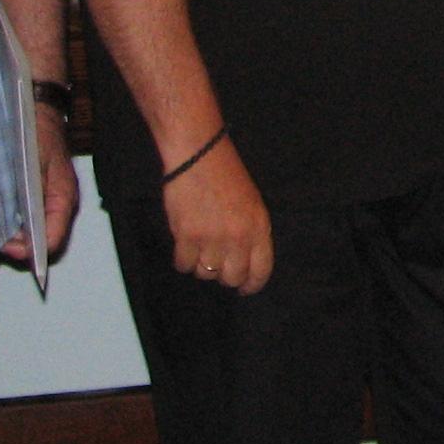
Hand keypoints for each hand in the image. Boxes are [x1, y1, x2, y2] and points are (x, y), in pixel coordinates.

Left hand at [2, 108, 80, 264]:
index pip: (52, 239)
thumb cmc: (37, 132)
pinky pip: (27, 216)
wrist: (37, 109)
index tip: (7, 247)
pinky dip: (13, 221)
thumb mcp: (33, 164)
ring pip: (34, 230)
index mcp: (63, 198)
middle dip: (18, 244)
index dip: (30, 250)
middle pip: (42, 239)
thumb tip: (22, 229)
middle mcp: (59, 203)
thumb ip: (30, 198)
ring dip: (14, 233)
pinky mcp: (38, 193)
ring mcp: (49, 198)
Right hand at [165, 135, 272, 293]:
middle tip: (216, 262)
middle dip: (224, 275)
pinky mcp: (187, 236)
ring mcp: (212, 238)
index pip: (261, 270)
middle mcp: (238, 237)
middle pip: (231, 277)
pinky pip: (184, 265)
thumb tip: (243, 263)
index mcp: (259, 227)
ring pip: (205, 273)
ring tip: (199, 246)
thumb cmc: (227, 175)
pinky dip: (183, 259)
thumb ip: (251, 233)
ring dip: (201, 265)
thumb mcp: (253, 203)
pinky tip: (185, 245)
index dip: (251, 284)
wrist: (199, 155)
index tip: (244, 288)